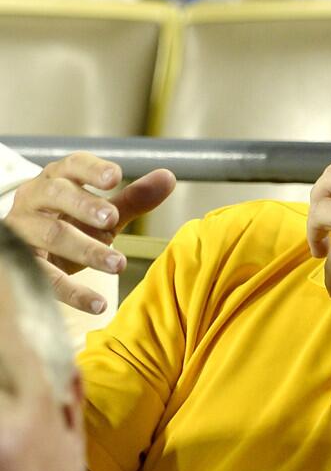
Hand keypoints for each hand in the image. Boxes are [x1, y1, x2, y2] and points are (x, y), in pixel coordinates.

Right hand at [6, 153, 175, 313]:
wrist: (30, 254)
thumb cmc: (71, 223)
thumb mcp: (102, 213)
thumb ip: (134, 197)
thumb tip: (169, 177)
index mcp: (57, 179)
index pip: (72, 165)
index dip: (92, 169)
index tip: (115, 177)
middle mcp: (35, 199)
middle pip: (56, 194)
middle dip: (85, 205)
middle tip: (113, 219)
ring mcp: (23, 231)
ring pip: (51, 235)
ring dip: (86, 249)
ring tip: (118, 264)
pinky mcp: (21, 264)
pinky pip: (45, 277)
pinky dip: (73, 292)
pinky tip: (98, 304)